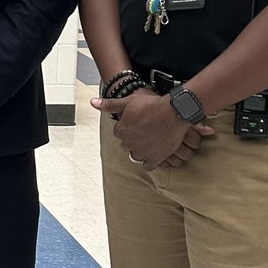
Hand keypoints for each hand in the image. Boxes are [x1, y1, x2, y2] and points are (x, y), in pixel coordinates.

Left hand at [91, 87, 214, 170]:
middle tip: (145, 132)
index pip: (119, 133)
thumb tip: (93, 102)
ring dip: (141, 150)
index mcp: (122, 130)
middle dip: (134, 139)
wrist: (174, 112)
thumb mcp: (129, 101)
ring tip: (150, 142)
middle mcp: (129, 143)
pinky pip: (148, 165)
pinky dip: (150, 161)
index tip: (136, 124)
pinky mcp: (155, 158)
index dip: (127, 127)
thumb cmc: (153, 105)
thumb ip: (109, 104)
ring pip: (136, 155)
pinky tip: (155, 154)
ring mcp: (142, 152)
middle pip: (127, 144)